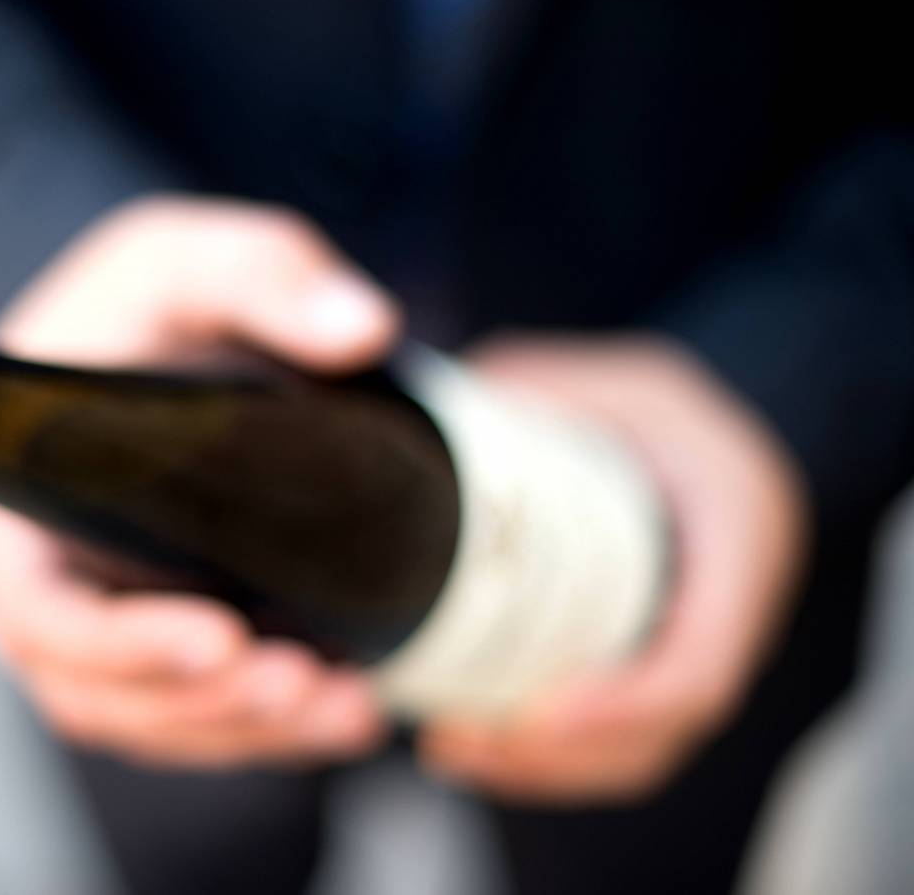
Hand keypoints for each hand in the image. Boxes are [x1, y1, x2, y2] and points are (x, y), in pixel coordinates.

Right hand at [0, 195, 399, 768]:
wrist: (162, 335)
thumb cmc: (148, 300)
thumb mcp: (190, 258)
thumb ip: (264, 275)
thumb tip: (360, 330)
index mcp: (17, 497)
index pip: (36, 611)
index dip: (117, 646)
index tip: (218, 640)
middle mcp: (48, 574)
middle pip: (95, 690)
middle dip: (197, 706)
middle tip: (296, 680)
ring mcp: (105, 612)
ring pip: (150, 718)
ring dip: (241, 731)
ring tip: (341, 708)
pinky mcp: (161, 630)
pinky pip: (194, 711)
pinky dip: (266, 728)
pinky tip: (348, 714)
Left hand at [418, 336, 807, 802]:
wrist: (710, 441)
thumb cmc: (660, 409)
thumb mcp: (614, 381)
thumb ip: (529, 388)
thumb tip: (414, 415)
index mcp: (736, 535)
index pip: (698, 663)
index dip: (623, 705)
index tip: (532, 711)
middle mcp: (728, 615)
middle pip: (656, 733)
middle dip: (555, 755)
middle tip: (454, 740)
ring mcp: (694, 654)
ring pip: (632, 752)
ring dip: (539, 769)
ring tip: (449, 749)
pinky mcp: (655, 674)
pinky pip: (614, 741)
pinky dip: (545, 757)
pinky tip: (470, 743)